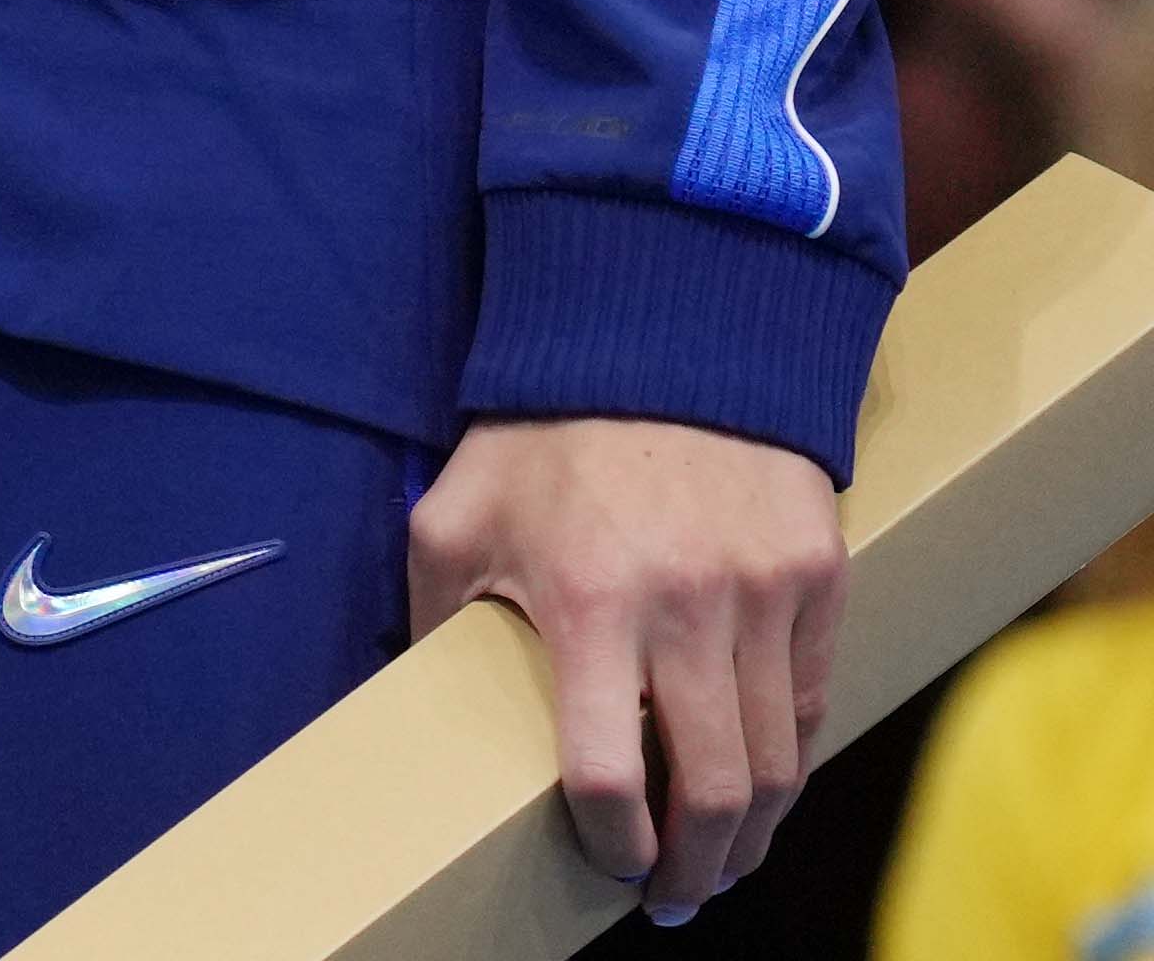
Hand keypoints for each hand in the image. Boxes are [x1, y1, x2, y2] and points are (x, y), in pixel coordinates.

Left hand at [407, 413, 847, 916]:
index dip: (609, 841)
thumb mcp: (452, 517)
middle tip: (676, 897)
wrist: (657, 337)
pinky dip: (790, 756)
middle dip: (696, 867)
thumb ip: (435, 615)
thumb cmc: (539, 435)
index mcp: (587, 604)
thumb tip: (417, 700)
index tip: (608, 864)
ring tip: (724, 861)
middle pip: (711, 788)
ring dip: (752, 831)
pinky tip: (762, 784)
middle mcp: (687, 611)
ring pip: (776, 759)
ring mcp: (765, 596)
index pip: (602, 770)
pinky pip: (812, 698)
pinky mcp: (818, 576)